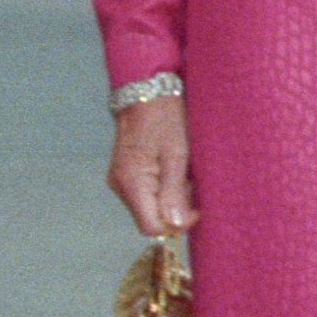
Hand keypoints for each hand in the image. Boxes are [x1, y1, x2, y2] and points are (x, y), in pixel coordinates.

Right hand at [107, 96, 199, 236]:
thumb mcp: (177, 153)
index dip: (175, 224)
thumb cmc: (165, 117)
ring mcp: (120, 180)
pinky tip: (174, 168)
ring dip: (171, 197)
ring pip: (149, 206)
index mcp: (131, 182)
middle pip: (150, 218)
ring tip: (184, 171)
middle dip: (175, 208)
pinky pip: (146, 193)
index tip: (196, 208)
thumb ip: (175, 192)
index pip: (151, 227)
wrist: (147, 89)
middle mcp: (120, 186)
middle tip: (192, 181)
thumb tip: (175, 226)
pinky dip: (163, 187)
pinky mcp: (125, 173)